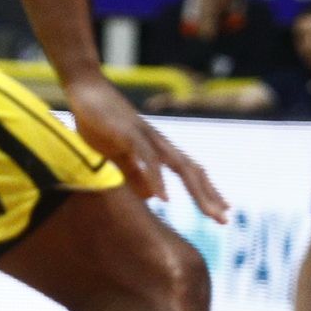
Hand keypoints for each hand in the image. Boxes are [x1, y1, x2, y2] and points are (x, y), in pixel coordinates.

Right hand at [67, 77, 229, 221]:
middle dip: (210, 196)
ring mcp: (147, 137)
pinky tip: (164, 198)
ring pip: (180, 166)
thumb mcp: (119, 156)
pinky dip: (158, 179)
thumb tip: (153, 197)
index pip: (191, 172)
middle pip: (193, 171)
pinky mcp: (129, 134)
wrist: (86, 90)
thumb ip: (136, 174)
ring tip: (208, 213)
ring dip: (196, 191)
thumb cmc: (102, 123)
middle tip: (225, 219)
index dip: (208, 190)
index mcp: (159, 149)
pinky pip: (148, 159)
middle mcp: (160, 143)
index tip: (222, 212)